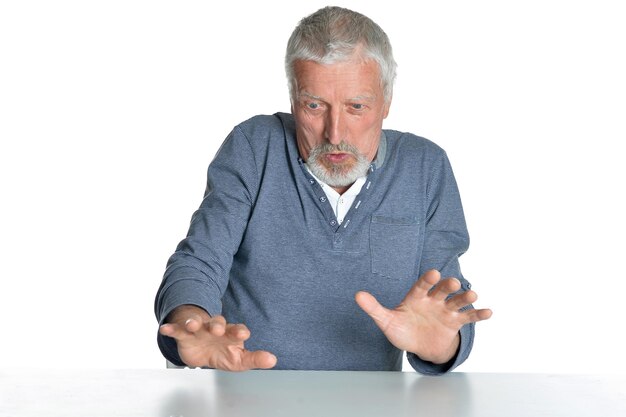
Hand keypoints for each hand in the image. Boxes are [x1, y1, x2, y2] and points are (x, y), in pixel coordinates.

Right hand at [159, 305, 276, 370]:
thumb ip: (254, 359)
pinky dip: (171, 328)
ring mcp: (199, 330)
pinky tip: (165, 328)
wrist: (202, 350)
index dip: (240, 332)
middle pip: (217, 322)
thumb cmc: (223, 351)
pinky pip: (177, 329)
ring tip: (192, 325)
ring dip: (194, 322)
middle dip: (217, 324)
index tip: (243, 335)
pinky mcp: (184, 335)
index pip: (237, 330)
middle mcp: (215, 328)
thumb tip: (273, 359)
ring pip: (197, 322)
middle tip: (218, 329)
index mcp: (231, 333)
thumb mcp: (238, 359)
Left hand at [355, 269, 491, 363]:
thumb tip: (357, 295)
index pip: (421, 286)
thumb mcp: (387, 321)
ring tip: (473, 295)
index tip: (433, 273)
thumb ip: (374, 308)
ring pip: (457, 301)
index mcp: (416, 297)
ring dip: (465, 298)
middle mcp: (433, 300)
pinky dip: (478, 314)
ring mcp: (446, 310)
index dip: (427, 280)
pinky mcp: (456, 322)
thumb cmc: (402, 329)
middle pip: (441, 291)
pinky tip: (489, 312)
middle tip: (453, 282)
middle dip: (447, 286)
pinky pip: (468, 317)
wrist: (419, 345)